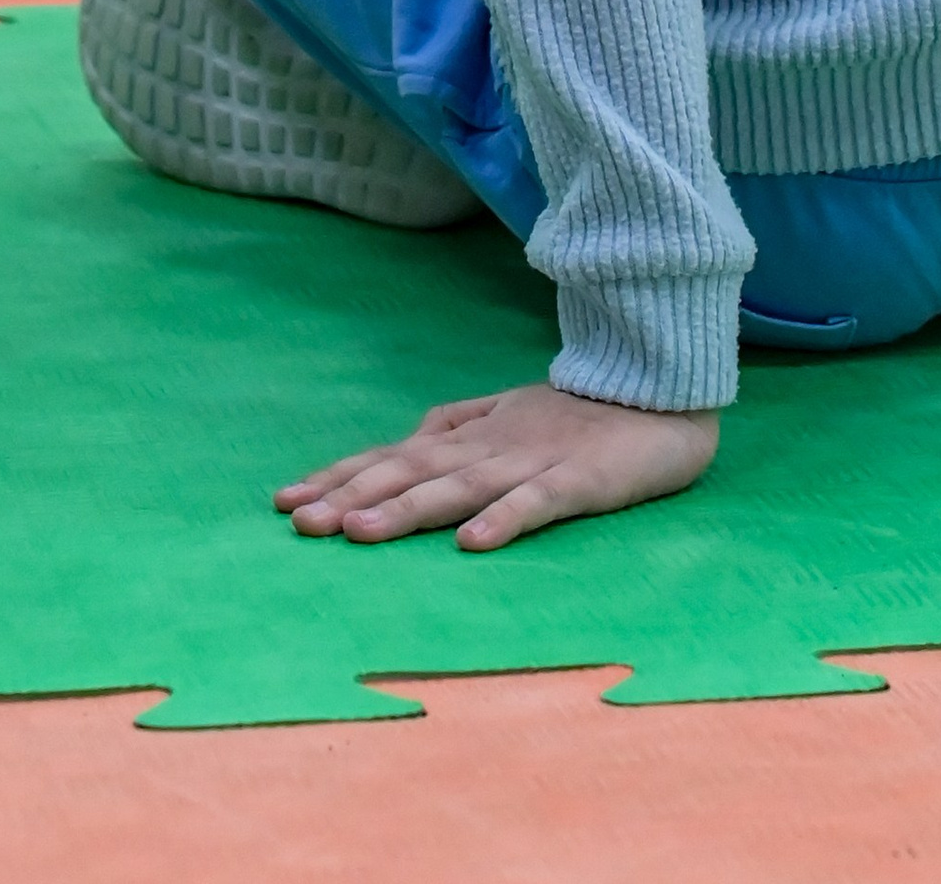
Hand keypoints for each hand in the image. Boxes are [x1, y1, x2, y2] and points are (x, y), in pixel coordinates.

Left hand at [275, 382, 719, 552]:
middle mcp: (485, 447)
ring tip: (358, 533)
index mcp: (467, 436)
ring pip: (457, 488)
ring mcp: (529, 461)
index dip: (338, 477)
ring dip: (406, 510)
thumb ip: (456, 422)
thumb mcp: (506, 412)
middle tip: (299, 522)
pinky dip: (503, 520)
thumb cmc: (574, 414)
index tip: (283, 501)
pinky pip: (536, 503)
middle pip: (409, 472)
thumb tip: (406, 435)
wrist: (657, 395)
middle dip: (351, 497)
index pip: (390, 457)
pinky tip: (472, 545)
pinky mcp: (577, 480)